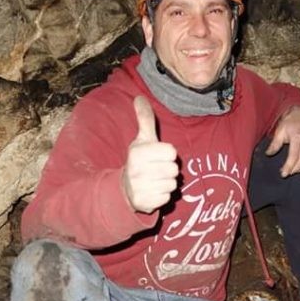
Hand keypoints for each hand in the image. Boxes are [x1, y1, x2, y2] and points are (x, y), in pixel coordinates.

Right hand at [122, 96, 178, 213]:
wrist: (125, 188)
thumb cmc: (140, 160)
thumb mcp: (143, 139)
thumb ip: (145, 119)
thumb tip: (139, 97)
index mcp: (138, 152)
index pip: (172, 153)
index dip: (168, 154)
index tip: (157, 156)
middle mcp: (136, 170)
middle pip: (174, 169)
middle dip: (168, 170)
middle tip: (156, 170)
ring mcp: (139, 188)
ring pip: (172, 184)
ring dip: (166, 183)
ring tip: (154, 180)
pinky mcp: (144, 203)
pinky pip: (167, 198)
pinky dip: (162, 196)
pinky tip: (152, 191)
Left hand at [265, 106, 299, 176]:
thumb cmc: (289, 123)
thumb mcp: (280, 131)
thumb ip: (275, 143)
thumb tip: (268, 154)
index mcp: (298, 137)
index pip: (294, 156)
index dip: (289, 166)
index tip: (283, 173)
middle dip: (293, 170)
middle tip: (284, 174)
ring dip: (299, 170)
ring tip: (289, 171)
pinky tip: (297, 168)